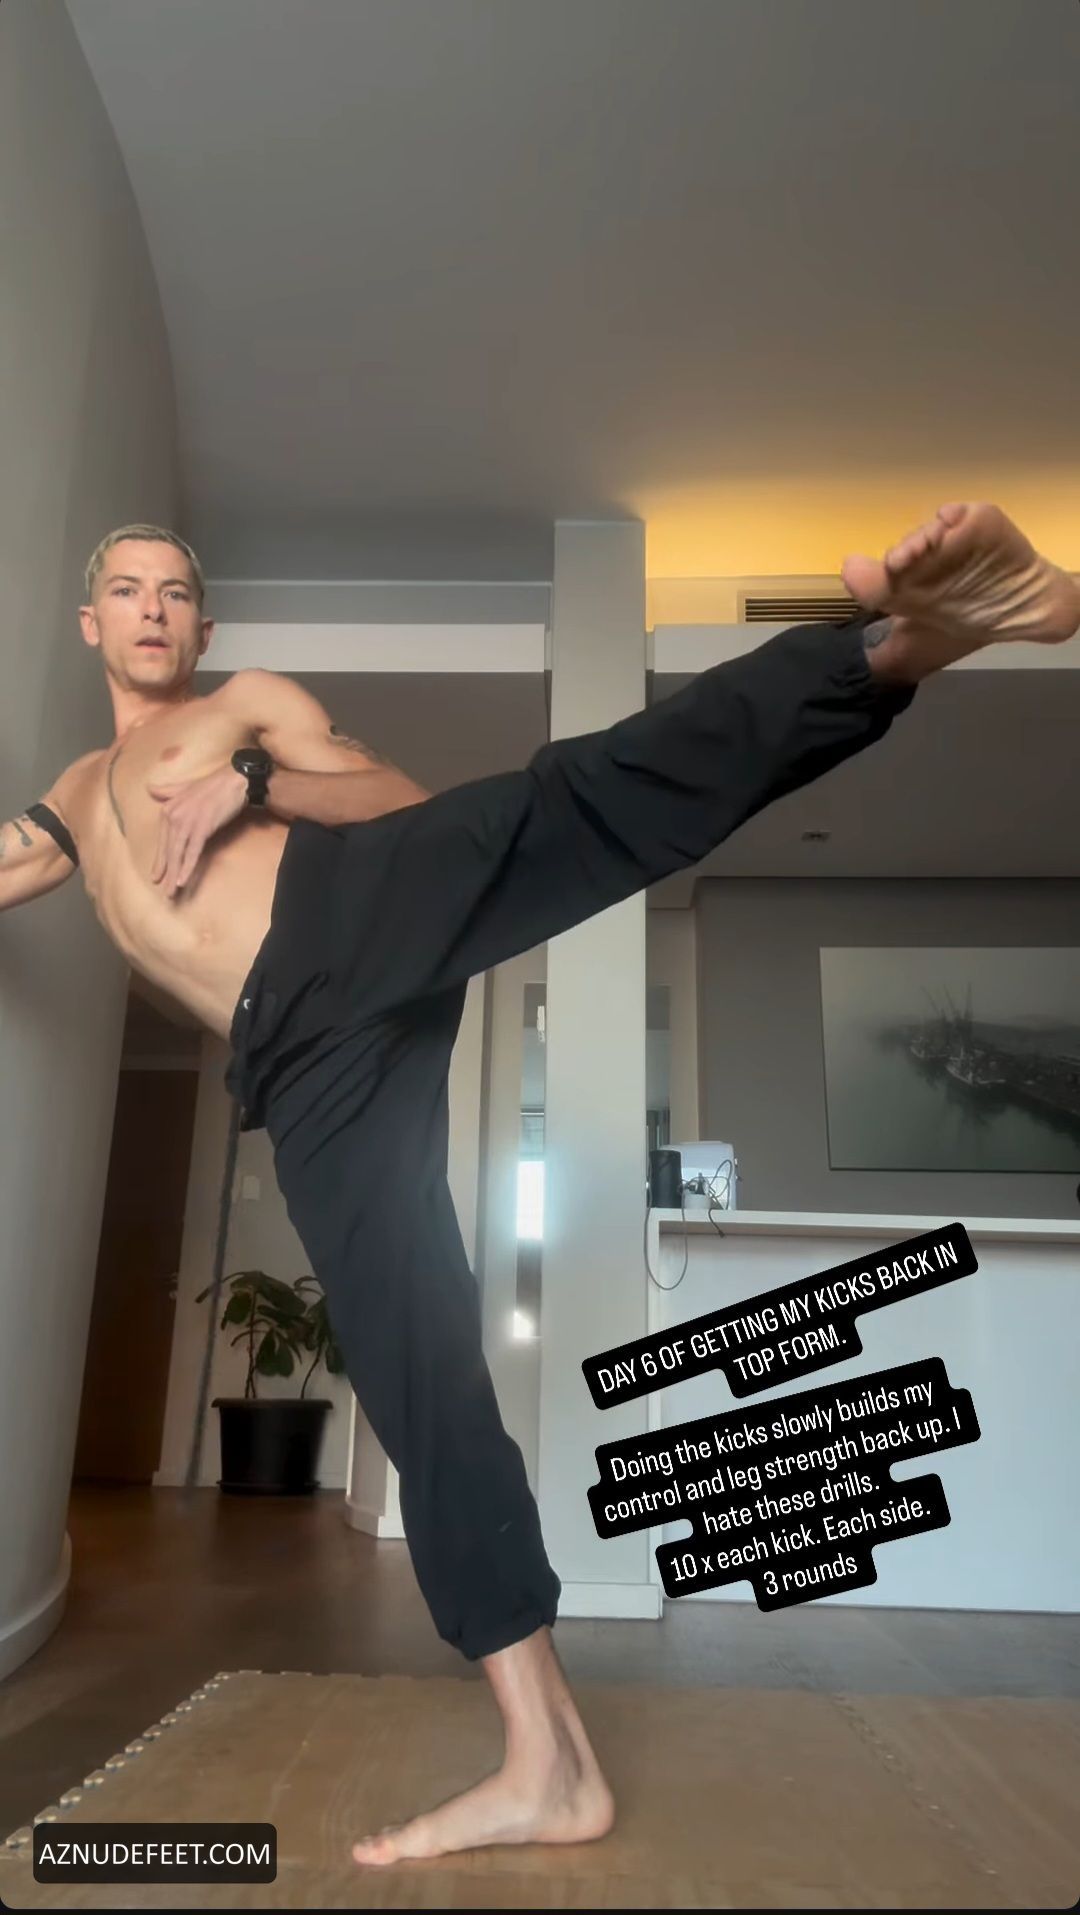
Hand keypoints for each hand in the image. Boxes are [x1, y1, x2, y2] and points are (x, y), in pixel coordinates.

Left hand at [148, 765, 247, 896]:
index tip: (157, 874)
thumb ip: (168, 790)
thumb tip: (149, 788)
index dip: (160, 858)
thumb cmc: (214, 784)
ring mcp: (187, 822)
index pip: (163, 839)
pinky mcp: (201, 828)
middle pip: (168, 849)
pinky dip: (187, 867)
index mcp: (169, 807)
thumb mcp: (186, 786)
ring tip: (171, 892)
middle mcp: (174, 815)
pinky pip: (192, 852)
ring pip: (177, 853)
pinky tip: (182, 881)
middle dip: (165, 871)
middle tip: (162, 888)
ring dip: (174, 874)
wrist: (235, 780)